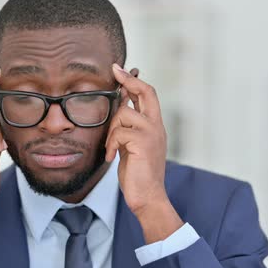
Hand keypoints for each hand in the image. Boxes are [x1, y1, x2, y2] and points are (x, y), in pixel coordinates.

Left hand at [106, 64, 182, 241]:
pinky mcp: (144, 143)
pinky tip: (111, 157)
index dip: (134, 80)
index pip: (148, 95)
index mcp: (154, 126)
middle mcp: (156, 126)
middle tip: (115, 70)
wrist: (148, 197)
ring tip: (111, 148)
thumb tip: (119, 109)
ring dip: (111, 130)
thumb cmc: (138, 174)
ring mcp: (152, 134)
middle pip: (147, 92)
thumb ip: (128, 128)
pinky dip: (111, 144)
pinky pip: (119, 132)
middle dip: (129, 79)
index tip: (119, 70)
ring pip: (124, 114)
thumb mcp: (132, 145)